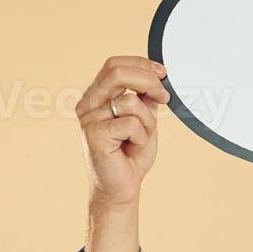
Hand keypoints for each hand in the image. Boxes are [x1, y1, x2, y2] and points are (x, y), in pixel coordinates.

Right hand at [75, 55, 170, 207]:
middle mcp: (89, 103)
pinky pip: (131, 123)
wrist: (122, 186)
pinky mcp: (95, 134)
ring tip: (139, 138)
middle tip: (163, 97)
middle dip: (148, 81)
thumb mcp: (144, 119)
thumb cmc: (130, 154)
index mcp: (97, 95)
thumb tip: (156, 78)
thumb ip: (146, 98)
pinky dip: (141, 136)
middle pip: (117, 72)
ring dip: (147, 120)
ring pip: (130, 101)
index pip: (115, 65)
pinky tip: (132, 147)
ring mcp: (89, 118)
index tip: (162, 73)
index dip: (141, 64)